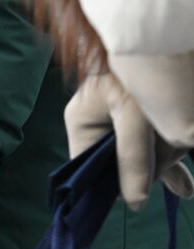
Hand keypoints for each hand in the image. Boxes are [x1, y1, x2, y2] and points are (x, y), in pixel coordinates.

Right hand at [65, 73, 193, 211]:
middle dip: (148, 174)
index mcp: (83, 122)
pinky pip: (155, 142)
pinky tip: (184, 182)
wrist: (161, 28)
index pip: (87, 168)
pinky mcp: (146, 113)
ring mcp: (123, 117)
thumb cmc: (138, 70)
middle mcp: (100, 121)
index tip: (134, 199)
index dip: (109, 186)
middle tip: (176, 187)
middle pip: (118, 162)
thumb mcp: (136, 117)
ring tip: (188, 186)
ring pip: (142, 153)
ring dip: (167, 164)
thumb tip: (135, 202)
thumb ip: (133, 158)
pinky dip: (172, 157)